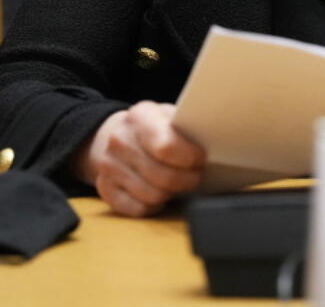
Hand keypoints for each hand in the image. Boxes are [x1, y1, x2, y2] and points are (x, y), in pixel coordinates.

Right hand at [75, 101, 205, 216]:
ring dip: (172, 193)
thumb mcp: (170, 116)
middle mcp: (120, 140)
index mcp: (140, 116)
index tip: (201, 159)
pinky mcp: (104, 187)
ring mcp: (109, 165)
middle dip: (187, 180)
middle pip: (163, 177)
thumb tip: (219, 142)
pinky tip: (160, 195)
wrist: (114, 134)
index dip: (190, 158)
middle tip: (196, 176)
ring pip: (153, 196)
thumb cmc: (154, 128)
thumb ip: (188, 127)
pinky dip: (154, 206)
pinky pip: (137, 209)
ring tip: (178, 183)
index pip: (167, 147)